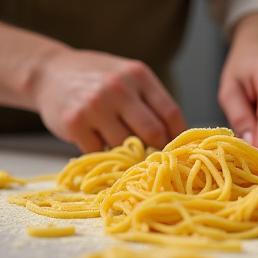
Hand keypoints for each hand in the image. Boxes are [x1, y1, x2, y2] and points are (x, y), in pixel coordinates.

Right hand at [33, 49, 185, 151]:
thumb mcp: (128, 77)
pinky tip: (97, 139)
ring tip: (118, 142)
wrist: (50, 72)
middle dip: (155, 148)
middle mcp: (119, 88)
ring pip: (126, 146)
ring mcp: (95, 106)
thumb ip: (150, 102)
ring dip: (126, 151)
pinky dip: (102, 153)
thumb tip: (173, 139)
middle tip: (150, 153)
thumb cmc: (98, 79)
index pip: (171, 113)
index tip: (174, 147)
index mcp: (138, 75)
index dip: (176, 136)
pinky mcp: (75, 123)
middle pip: (153, 133)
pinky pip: (100, 152)